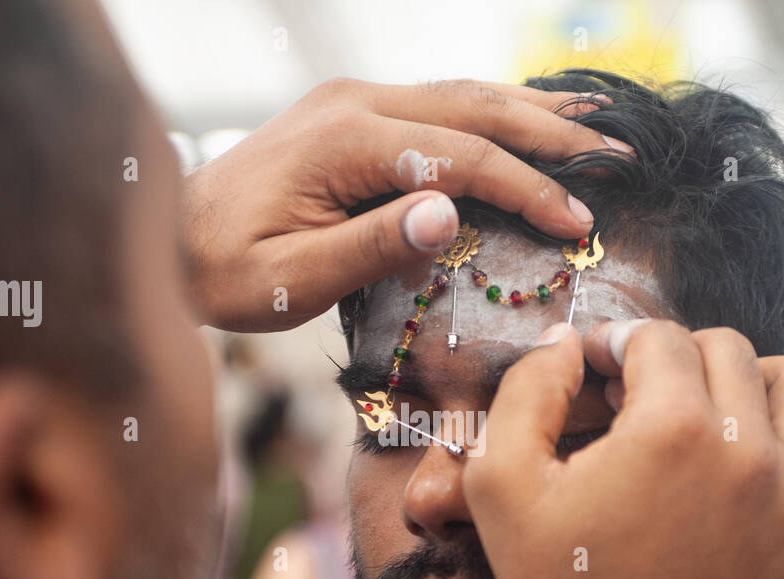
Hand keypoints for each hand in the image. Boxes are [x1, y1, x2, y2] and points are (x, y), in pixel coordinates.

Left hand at [183, 78, 627, 330]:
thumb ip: (370, 246)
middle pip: (474, 107)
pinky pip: (437, 104)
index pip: (460, 158)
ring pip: (461, 94)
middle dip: (551, 132)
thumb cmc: (222, 273)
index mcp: (344, 141)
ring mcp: (352, 100)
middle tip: (616, 156)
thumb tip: (451, 214)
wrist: (166, 239)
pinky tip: (523, 119)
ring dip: (530, 111)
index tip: (576, 222)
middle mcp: (354, 103)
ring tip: (594, 127)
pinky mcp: (350, 113)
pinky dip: (491, 113)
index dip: (526, 188)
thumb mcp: (290, 279)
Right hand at [462, 320, 783, 578]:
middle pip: (728, 349)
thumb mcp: (499, 483)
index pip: (656, 338)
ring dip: (760, 375)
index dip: (614, 344)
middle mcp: (748, 450)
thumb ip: (527, 389)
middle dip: (676, 357)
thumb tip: (569, 340)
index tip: (591, 374)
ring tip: (717, 402)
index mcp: (671, 427)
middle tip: (637, 397)